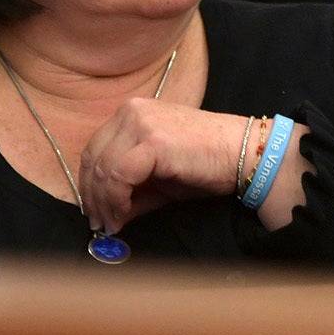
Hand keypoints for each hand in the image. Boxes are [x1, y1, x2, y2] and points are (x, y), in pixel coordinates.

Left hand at [78, 101, 249, 234]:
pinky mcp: (153, 140)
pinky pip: (119, 176)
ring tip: (112, 224)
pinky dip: (116, 200)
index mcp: (132, 112)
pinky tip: (124, 215)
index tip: (95, 211)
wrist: (243, 155)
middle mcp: (132, 111)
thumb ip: (131, 191)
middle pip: (93, 159)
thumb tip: (107, 216)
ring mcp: (142, 123)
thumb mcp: (159, 178)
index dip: (90, 184)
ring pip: (103, 169)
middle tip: (99, 223)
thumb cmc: (207, 164)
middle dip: (93, 197)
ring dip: (103, 203)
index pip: (94, 149)